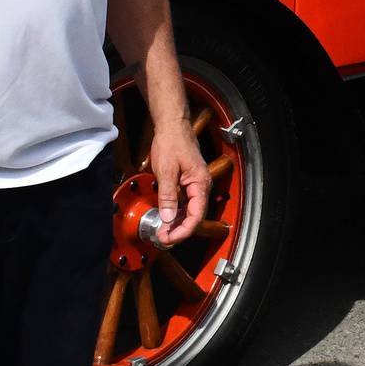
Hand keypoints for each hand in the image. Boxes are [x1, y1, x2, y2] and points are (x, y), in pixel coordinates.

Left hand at [147, 119, 208, 247]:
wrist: (172, 125)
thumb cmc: (172, 143)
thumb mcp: (166, 170)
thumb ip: (167, 196)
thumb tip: (167, 218)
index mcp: (200, 183)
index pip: (196, 215)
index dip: (184, 230)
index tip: (171, 238)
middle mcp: (201, 186)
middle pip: (194, 216)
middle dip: (179, 230)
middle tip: (163, 239)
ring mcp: (195, 185)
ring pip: (189, 211)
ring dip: (177, 224)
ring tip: (163, 233)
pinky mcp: (188, 183)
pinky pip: (185, 203)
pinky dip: (176, 213)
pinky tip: (166, 219)